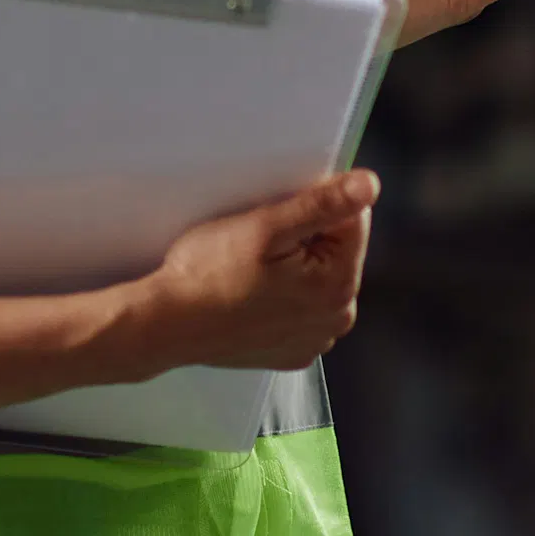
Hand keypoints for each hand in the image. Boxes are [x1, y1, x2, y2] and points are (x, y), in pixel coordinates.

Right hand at [132, 170, 378, 370]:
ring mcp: (314, 339)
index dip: (314, 206)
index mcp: (338, 287)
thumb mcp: (263, 228)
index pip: (353, 220)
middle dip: (306, 237)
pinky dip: (282, 294)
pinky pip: (301, 306)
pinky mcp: (293, 350)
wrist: (165, 325)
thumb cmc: (206, 276)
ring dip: (294, 265)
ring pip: (318, 277)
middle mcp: (336, 319)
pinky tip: (251, 292)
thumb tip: (369, 186)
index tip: (276, 216)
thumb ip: (322, 205)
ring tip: (251, 269)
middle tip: (258, 243)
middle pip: (337, 250)